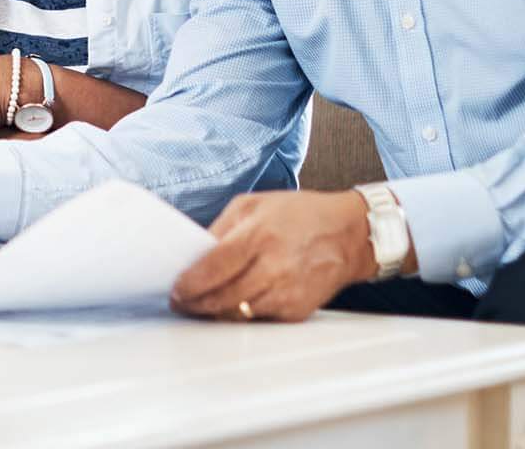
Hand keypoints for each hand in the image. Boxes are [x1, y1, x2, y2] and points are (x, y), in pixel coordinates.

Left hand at [169, 191, 375, 322]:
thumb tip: (193, 254)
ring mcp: (287, 292)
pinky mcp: (297, 310)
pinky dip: (241, 315)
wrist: (349, 235)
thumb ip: (221, 229)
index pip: (213, 268)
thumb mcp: (253, 205)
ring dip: (214, 313)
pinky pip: (259, 319)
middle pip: (221, 297)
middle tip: (181, 303)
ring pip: (238, 314)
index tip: (176, 290)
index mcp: (259, 236)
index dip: (189, 284)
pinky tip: (232, 305)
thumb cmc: (299, 215)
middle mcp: (274, 266)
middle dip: (195, 304)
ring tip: (200, 306)